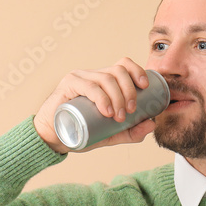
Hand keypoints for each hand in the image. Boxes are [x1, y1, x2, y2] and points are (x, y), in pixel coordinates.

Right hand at [34, 57, 157, 153]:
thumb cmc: (80, 132)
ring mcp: (80, 78)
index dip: (137, 71)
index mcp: (103, 81)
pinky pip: (89, 86)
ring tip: (119, 116)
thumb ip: (130, 131)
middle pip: (118, 71)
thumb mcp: (110, 134)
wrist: (53, 140)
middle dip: (130, 90)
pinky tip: (107, 110)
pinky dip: (101, 97)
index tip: (145, 88)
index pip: (123, 65)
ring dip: (118, 97)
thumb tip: (152, 123)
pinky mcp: (68, 85)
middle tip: (131, 111)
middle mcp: (92, 75)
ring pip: (106, 78)